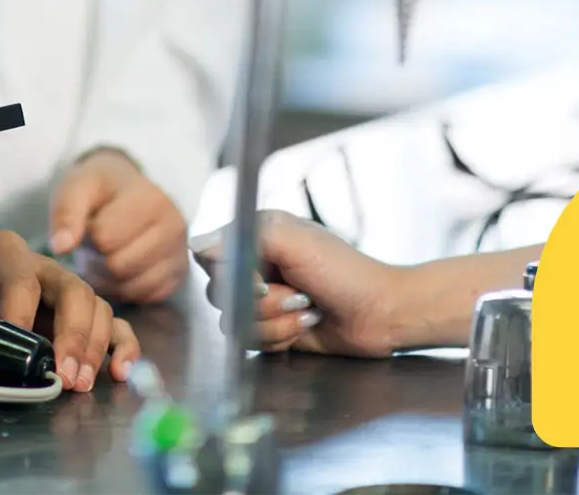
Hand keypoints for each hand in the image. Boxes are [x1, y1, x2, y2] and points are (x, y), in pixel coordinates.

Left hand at [0, 230, 140, 391]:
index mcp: (0, 251)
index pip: (20, 278)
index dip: (20, 311)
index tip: (17, 343)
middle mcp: (38, 265)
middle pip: (71, 290)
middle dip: (72, 334)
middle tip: (64, 375)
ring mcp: (60, 288)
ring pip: (94, 305)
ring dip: (93, 346)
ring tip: (79, 383)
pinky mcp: (74, 312)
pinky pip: (110, 321)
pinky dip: (120, 345)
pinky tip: (119, 370)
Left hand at [48, 150, 188, 304]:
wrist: (126, 190)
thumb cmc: (100, 190)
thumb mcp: (77, 188)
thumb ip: (66, 213)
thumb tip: (60, 247)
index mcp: (151, 199)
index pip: (105, 238)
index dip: (88, 235)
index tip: (90, 223)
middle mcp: (174, 226)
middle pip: (119, 265)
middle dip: (98, 259)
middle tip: (96, 245)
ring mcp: (180, 253)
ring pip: (132, 286)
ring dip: (110, 277)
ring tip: (107, 255)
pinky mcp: (179, 276)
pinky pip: (146, 297)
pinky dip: (128, 288)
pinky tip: (122, 268)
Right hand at [192, 213, 406, 356]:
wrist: (380, 314)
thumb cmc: (345, 271)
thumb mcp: (294, 241)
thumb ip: (245, 238)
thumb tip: (198, 245)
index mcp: (256, 236)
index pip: (209, 255)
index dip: (229, 273)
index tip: (261, 281)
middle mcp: (255, 266)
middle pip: (220, 293)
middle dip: (261, 303)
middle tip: (297, 295)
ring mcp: (262, 301)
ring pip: (234, 323)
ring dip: (275, 323)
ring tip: (306, 311)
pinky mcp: (272, 329)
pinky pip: (251, 342)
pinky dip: (280, 338)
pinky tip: (305, 326)